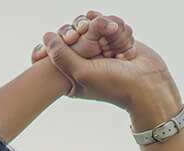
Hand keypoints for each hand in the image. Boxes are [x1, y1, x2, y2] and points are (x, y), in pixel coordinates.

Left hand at [43, 34, 178, 118]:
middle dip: (90, 33)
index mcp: (68, 72)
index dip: (62, 37)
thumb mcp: (80, 72)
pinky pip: (111, 22)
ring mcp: (98, 47)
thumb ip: (61, 55)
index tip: (71, 38)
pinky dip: (119, 31)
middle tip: (101, 47)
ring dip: (109, 33)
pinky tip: (124, 47)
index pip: (54, 48)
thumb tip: (46, 36)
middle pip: (74, 30)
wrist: (148, 83)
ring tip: (116, 53)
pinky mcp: (114, 39)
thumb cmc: (113, 84)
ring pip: (94, 23)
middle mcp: (82, 58)